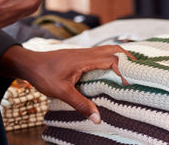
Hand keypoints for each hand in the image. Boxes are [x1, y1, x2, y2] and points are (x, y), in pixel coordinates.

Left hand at [0, 44, 132, 123]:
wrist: (28, 63)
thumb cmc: (43, 75)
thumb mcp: (61, 92)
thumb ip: (80, 104)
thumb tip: (98, 119)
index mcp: (84, 58)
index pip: (112, 58)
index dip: (123, 69)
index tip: (128, 83)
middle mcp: (86, 53)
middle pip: (113, 50)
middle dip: (128, 59)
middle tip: (140, 72)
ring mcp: (83, 54)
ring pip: (107, 51)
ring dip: (120, 59)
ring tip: (132, 73)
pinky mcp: (80, 58)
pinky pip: (100, 56)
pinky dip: (111, 61)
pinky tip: (112, 73)